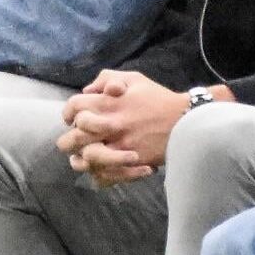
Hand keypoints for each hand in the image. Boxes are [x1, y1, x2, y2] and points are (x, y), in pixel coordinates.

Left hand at [57, 70, 192, 185]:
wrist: (185, 121)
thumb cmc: (159, 99)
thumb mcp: (134, 79)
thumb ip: (107, 79)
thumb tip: (87, 91)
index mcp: (109, 103)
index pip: (74, 107)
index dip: (68, 113)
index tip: (71, 118)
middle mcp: (111, 124)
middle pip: (74, 136)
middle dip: (68, 140)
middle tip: (70, 142)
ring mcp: (120, 145)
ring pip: (86, 159)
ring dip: (80, 160)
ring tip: (79, 159)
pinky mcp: (130, 162)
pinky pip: (105, 175)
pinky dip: (98, 175)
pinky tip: (97, 170)